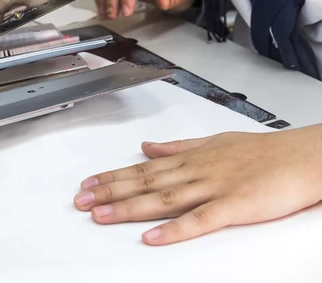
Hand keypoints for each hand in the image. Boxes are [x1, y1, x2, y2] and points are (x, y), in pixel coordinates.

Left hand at [74, 125, 321, 244]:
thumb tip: (146, 146)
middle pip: (145, 182)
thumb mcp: (214, 142)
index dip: (113, 176)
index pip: (143, 168)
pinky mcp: (235, 206)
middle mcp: (196, 170)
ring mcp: (214, 187)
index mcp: (191, 157)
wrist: (304, 156)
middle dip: (110, 192)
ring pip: (164, 198)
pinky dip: (175, 229)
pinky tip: (151, 238)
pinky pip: (200, 220)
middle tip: (80, 200)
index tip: (88, 183)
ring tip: (100, 215)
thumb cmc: (262, 151)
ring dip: (129, 207)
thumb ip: (177, 146)